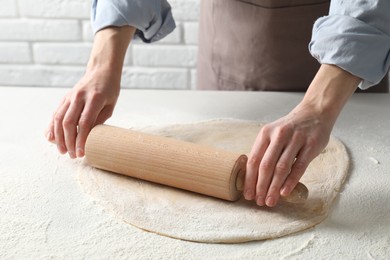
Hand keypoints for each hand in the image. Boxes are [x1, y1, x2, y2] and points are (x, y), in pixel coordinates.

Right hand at [45, 26, 134, 157]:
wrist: (101, 70)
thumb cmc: (110, 89)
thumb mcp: (111, 104)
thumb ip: (100, 119)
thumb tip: (90, 137)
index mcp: (94, 98)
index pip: (85, 122)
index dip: (81, 139)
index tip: (82, 152)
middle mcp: (79, 97)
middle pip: (69, 122)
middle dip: (69, 142)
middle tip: (73, 155)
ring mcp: (70, 97)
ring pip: (59, 119)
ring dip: (59, 137)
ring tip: (62, 151)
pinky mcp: (65, 98)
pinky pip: (55, 114)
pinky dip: (52, 127)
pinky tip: (51, 138)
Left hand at [244, 104, 331, 206]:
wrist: (314, 113)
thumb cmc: (290, 129)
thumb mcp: (273, 135)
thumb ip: (265, 152)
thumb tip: (254, 179)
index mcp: (265, 134)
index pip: (253, 160)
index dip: (250, 179)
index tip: (248, 194)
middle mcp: (278, 135)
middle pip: (265, 166)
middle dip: (261, 186)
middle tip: (259, 202)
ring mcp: (295, 139)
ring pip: (281, 168)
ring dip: (274, 187)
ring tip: (270, 201)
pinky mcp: (310, 145)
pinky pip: (299, 166)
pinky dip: (291, 181)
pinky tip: (284, 192)